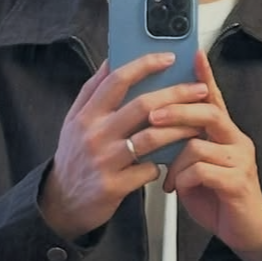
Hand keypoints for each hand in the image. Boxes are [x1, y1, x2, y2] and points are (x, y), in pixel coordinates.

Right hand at [40, 55, 208, 240]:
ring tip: (198, 123)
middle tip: (199, 90)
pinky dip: (163, 163)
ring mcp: (105, 161)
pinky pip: (150, 169)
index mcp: (86, 115)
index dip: (145, 65)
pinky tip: (171, 161)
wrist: (62, 202)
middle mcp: (95, 134)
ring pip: (152, 137)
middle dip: (177, 94)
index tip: (169, 58)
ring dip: (180, 129)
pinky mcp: (115, 185)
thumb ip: (92, 91)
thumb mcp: (74, 121)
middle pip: (142, 105)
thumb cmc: (74, 158)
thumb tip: (111, 60)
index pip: (117, 80)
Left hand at [152, 51, 261, 260]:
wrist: (242, 232)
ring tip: (167, 177)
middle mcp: (236, 140)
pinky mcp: (238, 182)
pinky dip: (183, 179)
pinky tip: (177, 189)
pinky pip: (203, 170)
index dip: (204, 75)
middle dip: (175, 111)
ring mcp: (240, 160)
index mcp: (224, 132)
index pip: (213, 96)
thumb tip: (155, 124)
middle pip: (207, 112)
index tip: (192, 53)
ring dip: (175, 161)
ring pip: (199, 144)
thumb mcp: (194, 164)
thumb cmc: (215, 196)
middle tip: (152, 116)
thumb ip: (183, 142)